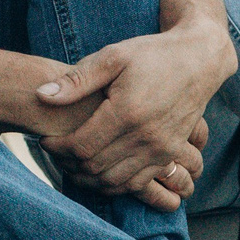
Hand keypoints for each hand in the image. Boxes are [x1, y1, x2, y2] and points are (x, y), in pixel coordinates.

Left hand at [35, 19, 233, 211]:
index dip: (57, 148)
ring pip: (115, 181)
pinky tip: (99, 172)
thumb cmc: (152, 55)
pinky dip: (115, 184)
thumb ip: (77, 80)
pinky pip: (138, 183)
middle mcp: (146, 136)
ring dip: (89, 178)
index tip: (45, 140)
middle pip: (95, 167)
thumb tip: (41, 95)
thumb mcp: (112, 57)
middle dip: (68, 164)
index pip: (81, 146)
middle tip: (54, 153)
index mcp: (127, 112)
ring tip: (72, 164)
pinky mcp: (170, 154)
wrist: (198, 61)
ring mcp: (161, 149)